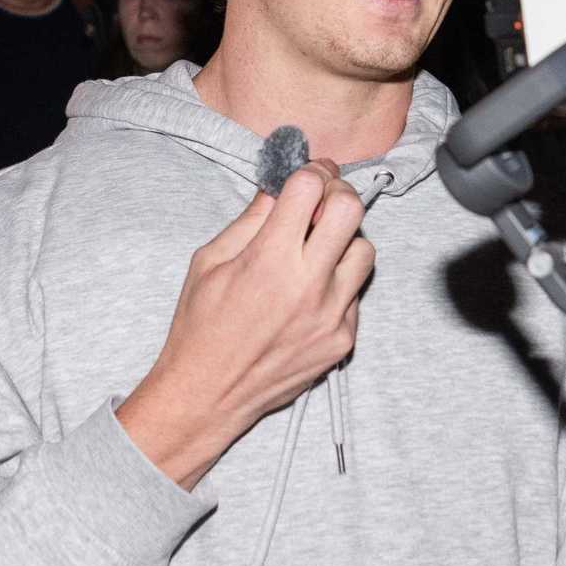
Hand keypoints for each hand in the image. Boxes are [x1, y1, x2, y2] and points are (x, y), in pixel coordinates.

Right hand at [116, 160, 375, 487]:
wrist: (209, 394)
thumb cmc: (201, 326)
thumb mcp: (210, 261)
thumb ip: (251, 219)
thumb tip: (280, 185)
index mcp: (269, 259)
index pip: (311, 187)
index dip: (310, 171)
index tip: (307, 174)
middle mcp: (307, 284)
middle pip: (351, 210)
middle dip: (337, 194)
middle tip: (321, 202)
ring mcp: (331, 315)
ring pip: (365, 250)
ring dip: (344, 240)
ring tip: (317, 250)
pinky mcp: (343, 339)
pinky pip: (355, 293)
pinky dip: (338, 283)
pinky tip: (310, 293)